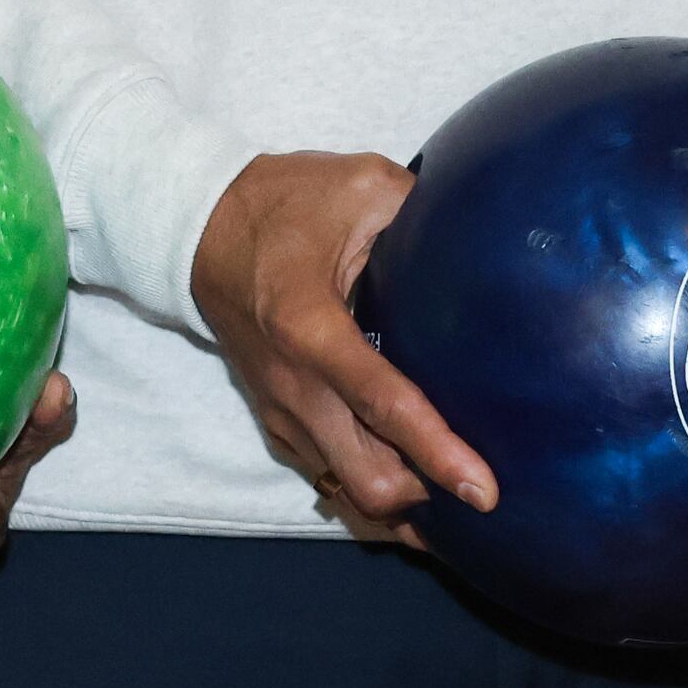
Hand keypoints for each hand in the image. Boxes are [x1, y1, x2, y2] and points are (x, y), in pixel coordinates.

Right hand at [188, 152, 495, 527]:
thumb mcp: (358, 185)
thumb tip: (483, 235)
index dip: (438, 452)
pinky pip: (330, 478)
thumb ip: (421, 211)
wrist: (201, 227)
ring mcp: (281, 410)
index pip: (383, 405)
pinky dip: (372, 487)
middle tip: (481, 485)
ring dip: (404, 502)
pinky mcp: (276, 421)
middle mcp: (293, 385)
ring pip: (348, 493)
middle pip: (368, 481)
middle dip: (429, 498)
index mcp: (311, 327)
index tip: (486, 491)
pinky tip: (413, 476)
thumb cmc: (282, 203)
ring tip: (457, 498)